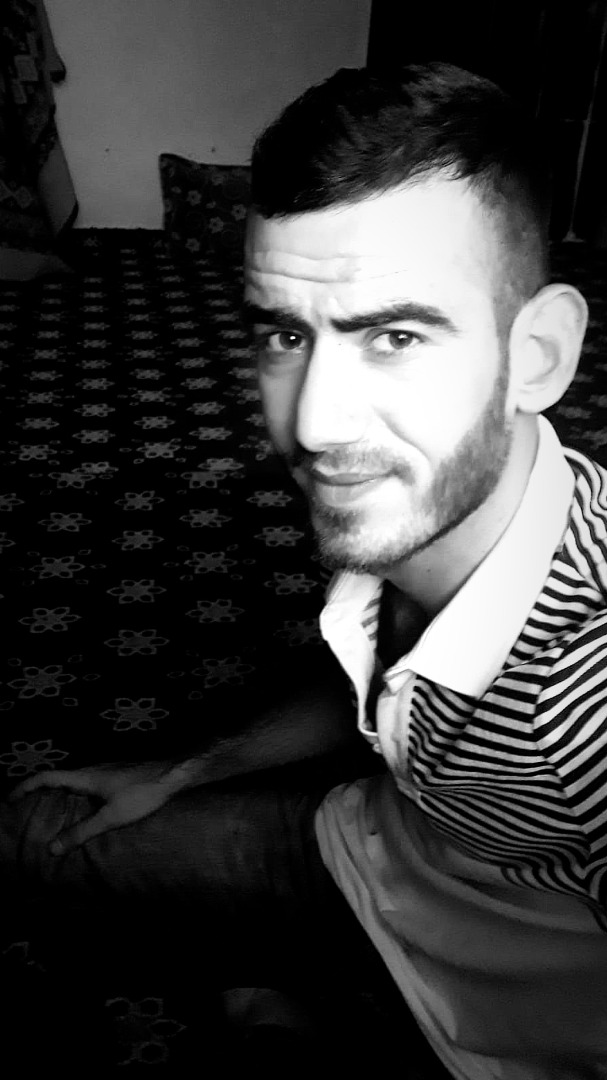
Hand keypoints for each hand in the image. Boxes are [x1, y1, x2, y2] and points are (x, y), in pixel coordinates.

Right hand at [9, 761, 176, 854]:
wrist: (174, 774)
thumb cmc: (144, 793)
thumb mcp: (111, 817)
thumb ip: (82, 832)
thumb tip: (52, 847)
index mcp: (85, 776)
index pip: (46, 777)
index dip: (25, 786)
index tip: (9, 799)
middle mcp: (92, 769)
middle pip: (57, 777)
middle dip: (38, 791)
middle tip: (24, 808)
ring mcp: (105, 770)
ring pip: (73, 780)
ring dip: (57, 793)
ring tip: (48, 811)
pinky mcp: (117, 775)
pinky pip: (87, 783)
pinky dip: (75, 794)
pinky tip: (82, 809)